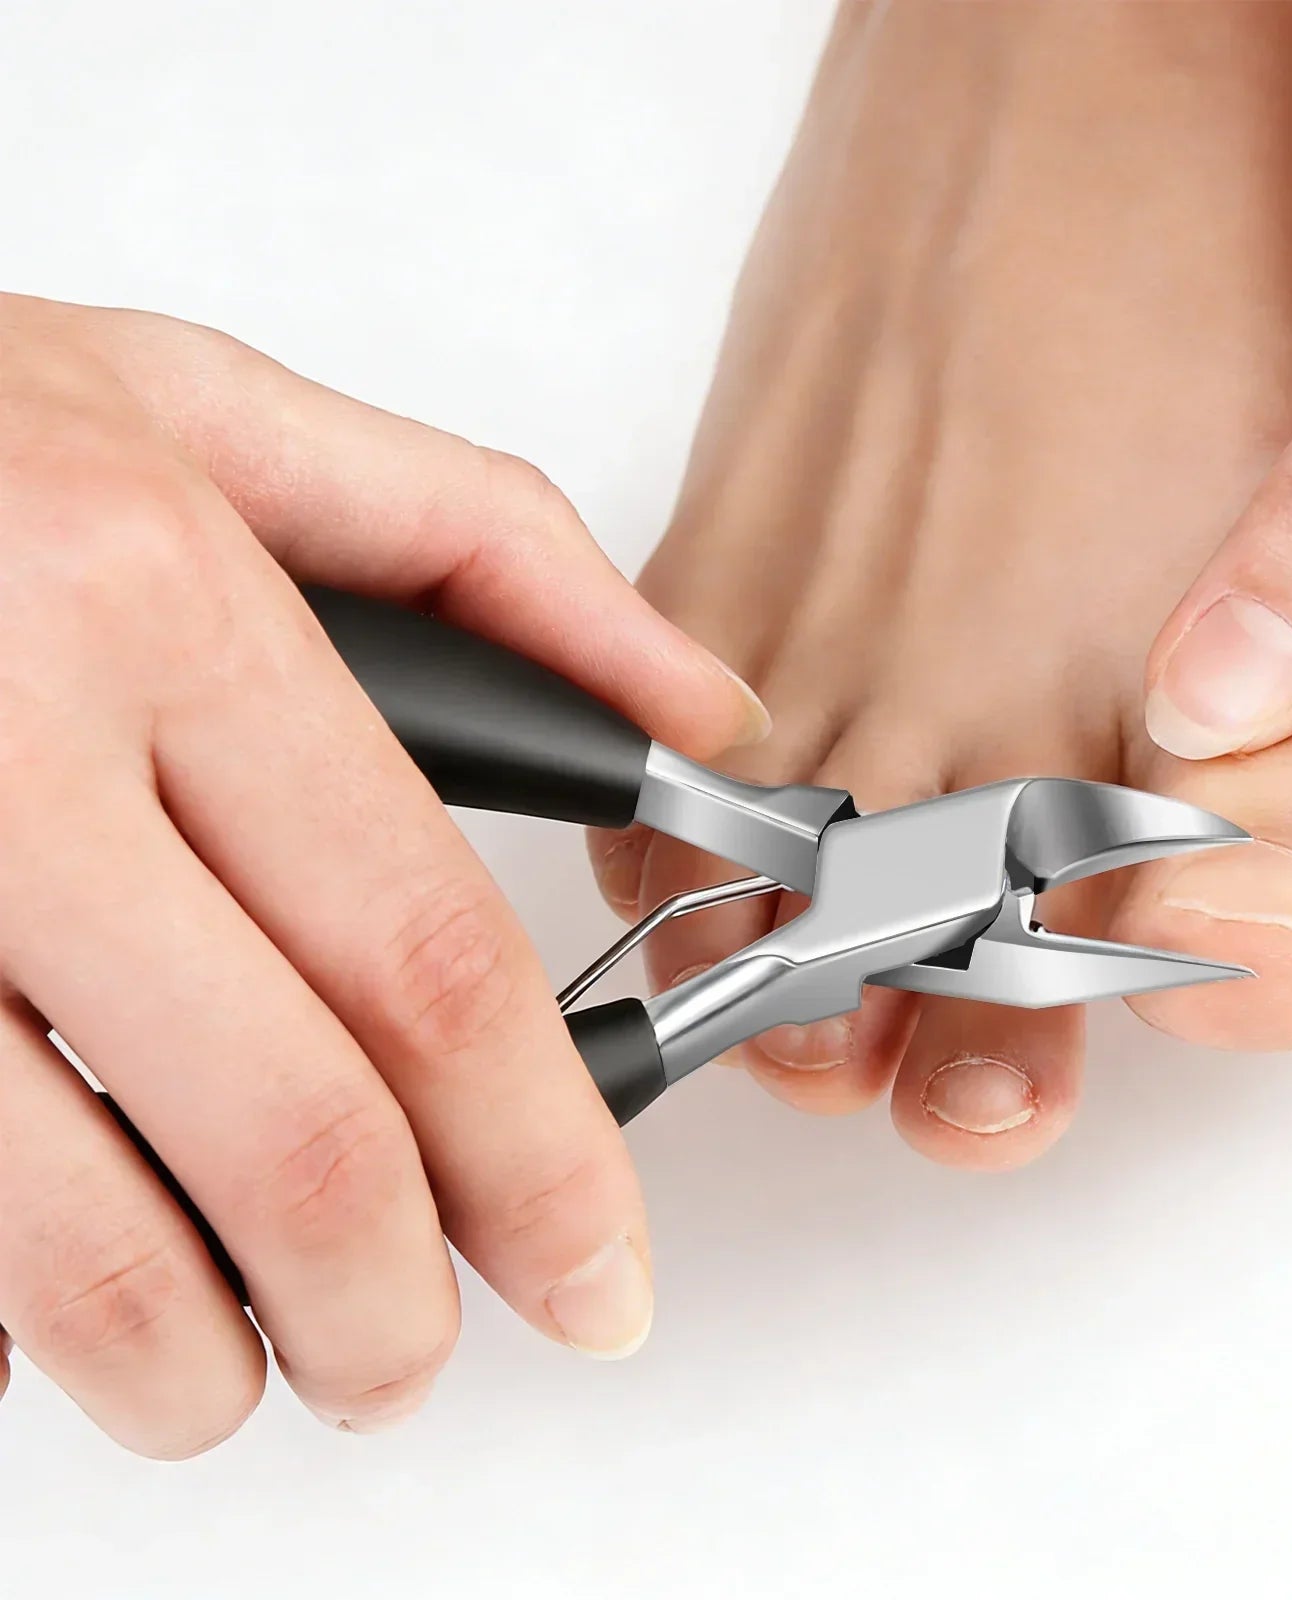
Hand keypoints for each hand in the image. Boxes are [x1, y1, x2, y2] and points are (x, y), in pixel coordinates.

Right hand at [0, 292, 766, 1454]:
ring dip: (206, 1359)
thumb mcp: (221, 417)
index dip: (543, 1153)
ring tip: (268, 1360)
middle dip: (394, 1304)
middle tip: (430, 1352)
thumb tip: (705, 713)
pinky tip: (85, 1293)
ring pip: (74, 1243)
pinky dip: (29, 1317)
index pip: (425, 953)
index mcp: (155, 601)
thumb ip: (496, 554)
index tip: (598, 1264)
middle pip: (289, 1130)